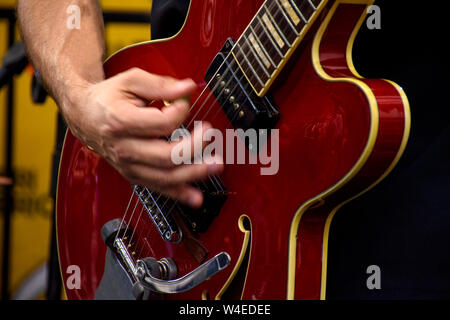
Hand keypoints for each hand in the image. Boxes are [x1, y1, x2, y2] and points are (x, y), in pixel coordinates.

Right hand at [62, 68, 222, 207]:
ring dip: (194, 173)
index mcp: (121, 121)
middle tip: (211, 135)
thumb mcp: (131, 81)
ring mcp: (129, 165)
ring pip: (166, 176)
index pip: (161, 123)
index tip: (184, 103)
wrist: (84, 116)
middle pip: (167, 156)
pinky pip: (159, 188)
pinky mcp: (134, 175)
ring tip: (216, 165)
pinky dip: (179, 194)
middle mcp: (124, 148)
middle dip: (196, 147)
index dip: (180, 111)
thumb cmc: (108, 98)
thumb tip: (188, 87)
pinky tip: (196, 197)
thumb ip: (160, 85)